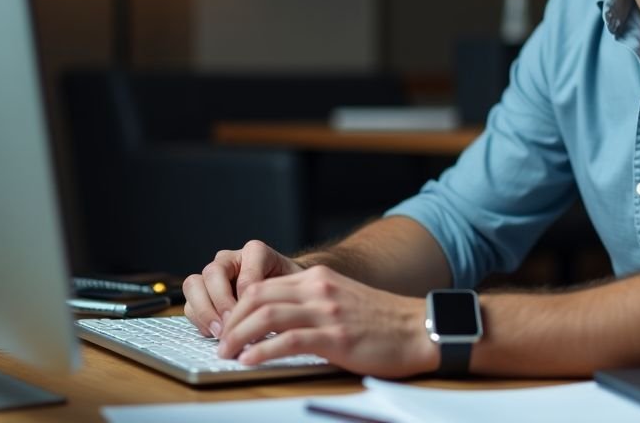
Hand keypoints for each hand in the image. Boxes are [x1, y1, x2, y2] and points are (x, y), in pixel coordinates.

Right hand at [183, 239, 304, 336]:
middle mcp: (231, 259)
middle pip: (213, 273)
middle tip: (231, 325)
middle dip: (220, 302)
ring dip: (204, 311)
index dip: (246, 298)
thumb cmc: (290, 289)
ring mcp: (214, 274)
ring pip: (194, 284)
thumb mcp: (294, 289)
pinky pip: (190, 303)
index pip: (245, 274)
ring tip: (219, 332)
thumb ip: (283, 295)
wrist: (282, 291)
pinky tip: (214, 333)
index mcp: (255, 252)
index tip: (253, 317)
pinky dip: (199, 319)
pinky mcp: (203, 292)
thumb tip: (267, 318)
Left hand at [216, 264, 436, 377]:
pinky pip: (289, 340)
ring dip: (239, 336)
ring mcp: (327, 311)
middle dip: (231, 321)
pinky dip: (263, 351)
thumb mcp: (342, 299)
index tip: (227, 327)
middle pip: (257, 297)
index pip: (262, 285)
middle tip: (220, 343)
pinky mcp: (336, 335)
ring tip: (227, 354)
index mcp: (318, 278)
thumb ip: (312, 303)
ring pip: (266, 315)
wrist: (419, 329)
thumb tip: (276, 323)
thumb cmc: (382, 321)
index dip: (237, 307)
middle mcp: (319, 288)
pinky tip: (250, 361)